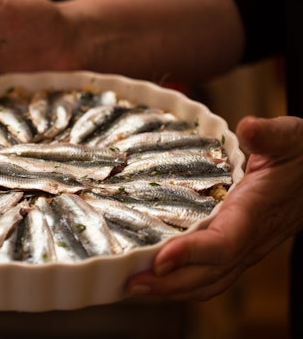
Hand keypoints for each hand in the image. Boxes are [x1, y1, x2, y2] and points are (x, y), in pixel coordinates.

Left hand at [127, 115, 302, 299]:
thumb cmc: (301, 156)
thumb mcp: (290, 138)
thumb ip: (270, 135)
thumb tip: (249, 127)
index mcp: (254, 211)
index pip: (224, 243)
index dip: (192, 254)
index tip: (159, 260)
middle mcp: (248, 238)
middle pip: (209, 273)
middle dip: (169, 284)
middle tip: (130, 283)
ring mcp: (244, 248)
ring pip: (210, 281)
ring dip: (172, 289)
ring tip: (135, 286)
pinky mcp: (239, 249)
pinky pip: (213, 275)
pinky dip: (185, 282)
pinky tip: (160, 279)